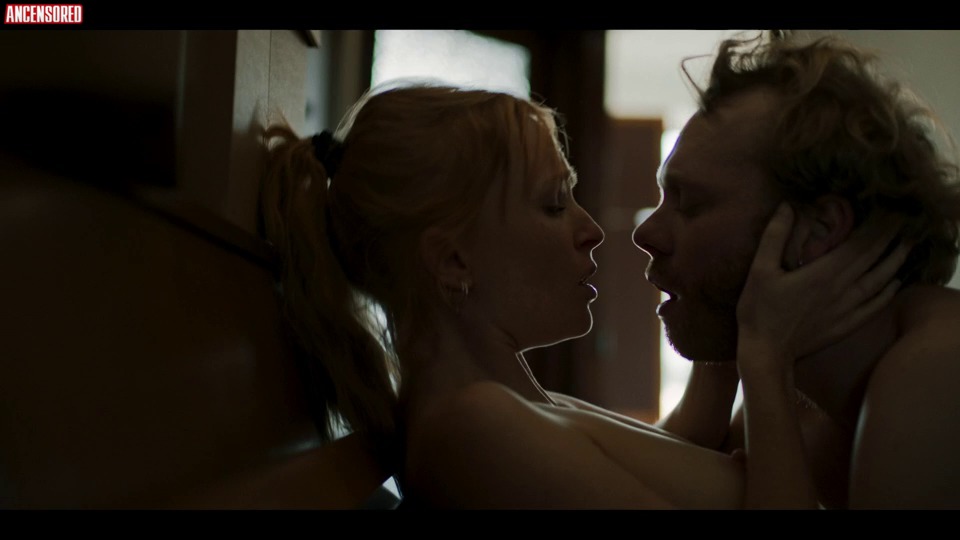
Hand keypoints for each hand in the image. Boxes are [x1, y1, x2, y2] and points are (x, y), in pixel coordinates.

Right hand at [736, 203, 909, 373]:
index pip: (859, 243)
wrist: (766, 352)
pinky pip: (874, 306)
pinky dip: (888, 293)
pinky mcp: (846, 326)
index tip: (889, 208)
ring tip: (908, 246)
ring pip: (880, 281)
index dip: (877, 225)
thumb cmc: (759, 310)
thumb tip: (787, 206)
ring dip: (895, 262)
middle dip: (890, 237)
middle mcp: (841, 289)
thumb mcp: (759, 270)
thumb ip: (774, 236)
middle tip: (905, 221)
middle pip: (873, 258)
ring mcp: (847, 309)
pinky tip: (896, 283)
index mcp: (823, 273)